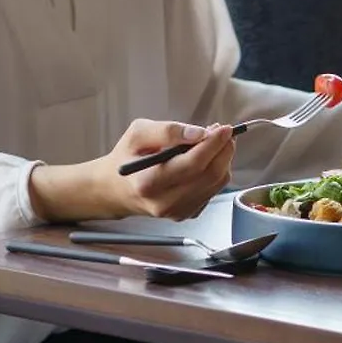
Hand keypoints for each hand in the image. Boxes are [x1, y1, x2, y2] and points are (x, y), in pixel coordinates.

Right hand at [30, 120, 234, 222]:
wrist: (117, 189)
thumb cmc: (126, 158)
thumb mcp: (137, 134)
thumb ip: (167, 131)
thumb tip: (198, 133)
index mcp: (148, 183)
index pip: (192, 164)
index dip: (213, 145)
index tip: (224, 128)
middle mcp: (164, 203)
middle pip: (209, 175)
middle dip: (223, 150)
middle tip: (224, 131)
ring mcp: (177, 212)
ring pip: (216, 184)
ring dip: (222, 160)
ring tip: (214, 142)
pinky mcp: (186, 214)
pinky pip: (212, 191)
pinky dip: (215, 172)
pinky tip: (205, 159)